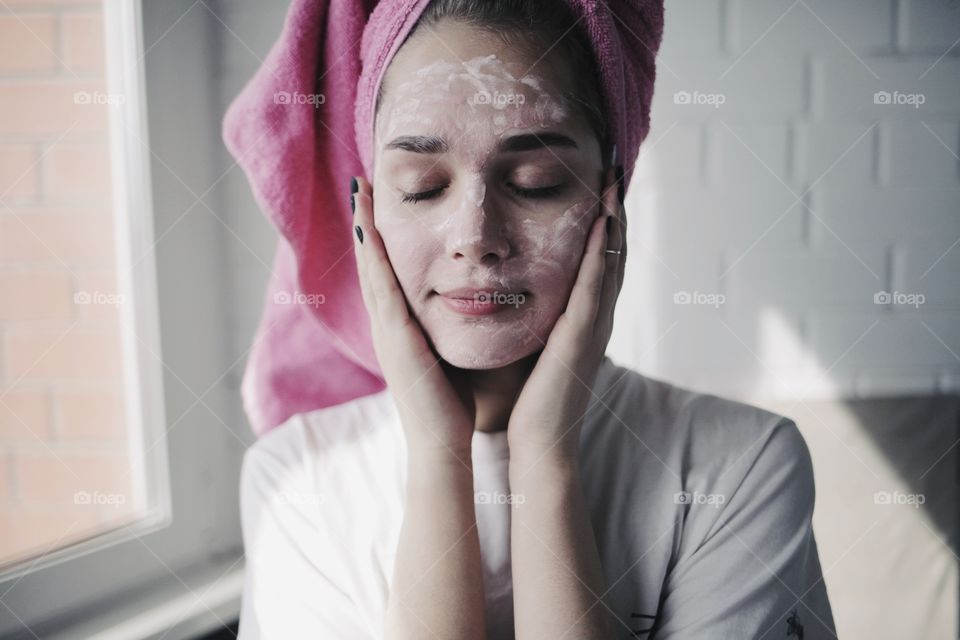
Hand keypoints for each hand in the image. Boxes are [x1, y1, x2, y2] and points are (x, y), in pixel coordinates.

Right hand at [351, 176, 475, 458]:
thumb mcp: (447, 356)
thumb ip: (449, 330)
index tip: (379, 202)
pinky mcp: (395, 338)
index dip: (380, 239)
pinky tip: (368, 227)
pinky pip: (381, 288)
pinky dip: (373, 257)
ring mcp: (386, 331)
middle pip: (372, 263)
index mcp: (401, 329)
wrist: (442, 447)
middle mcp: (387, 325)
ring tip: (359, 190)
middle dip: (365, 222)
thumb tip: (469, 305)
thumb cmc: (451, 407)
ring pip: (371, 269)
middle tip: (360, 182)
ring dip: (363, 228)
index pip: (387, 274)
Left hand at [506, 166, 625, 457]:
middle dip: (613, 211)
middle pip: (612, 254)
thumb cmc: (526, 400)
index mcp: (581, 320)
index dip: (601, 224)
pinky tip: (603, 221)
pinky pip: (596, 286)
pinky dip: (603, 253)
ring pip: (611, 263)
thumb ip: (527, 315)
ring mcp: (594, 328)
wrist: (535, 444)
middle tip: (613, 169)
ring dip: (614, 221)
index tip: (595, 185)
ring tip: (613, 180)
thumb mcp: (529, 344)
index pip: (596, 262)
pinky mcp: (583, 338)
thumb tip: (505, 285)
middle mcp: (595, 319)